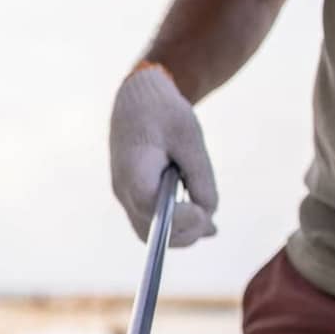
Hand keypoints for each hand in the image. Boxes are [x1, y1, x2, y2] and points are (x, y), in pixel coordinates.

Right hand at [109, 64, 218, 247]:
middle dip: (182, 232)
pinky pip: (150, 222)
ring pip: (148, 231)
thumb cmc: (163, 112)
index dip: (176, 216)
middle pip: (148, 227)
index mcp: (133, 167)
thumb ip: (200, 176)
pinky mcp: (133, 196)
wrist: (136, 100)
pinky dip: (174, 227)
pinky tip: (200, 223)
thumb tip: (209, 213)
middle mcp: (123, 189)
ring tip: (208, 226)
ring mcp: (125, 196)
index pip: (149, 204)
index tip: (202, 213)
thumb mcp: (190, 136)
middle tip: (211, 223)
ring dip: (179, 234)